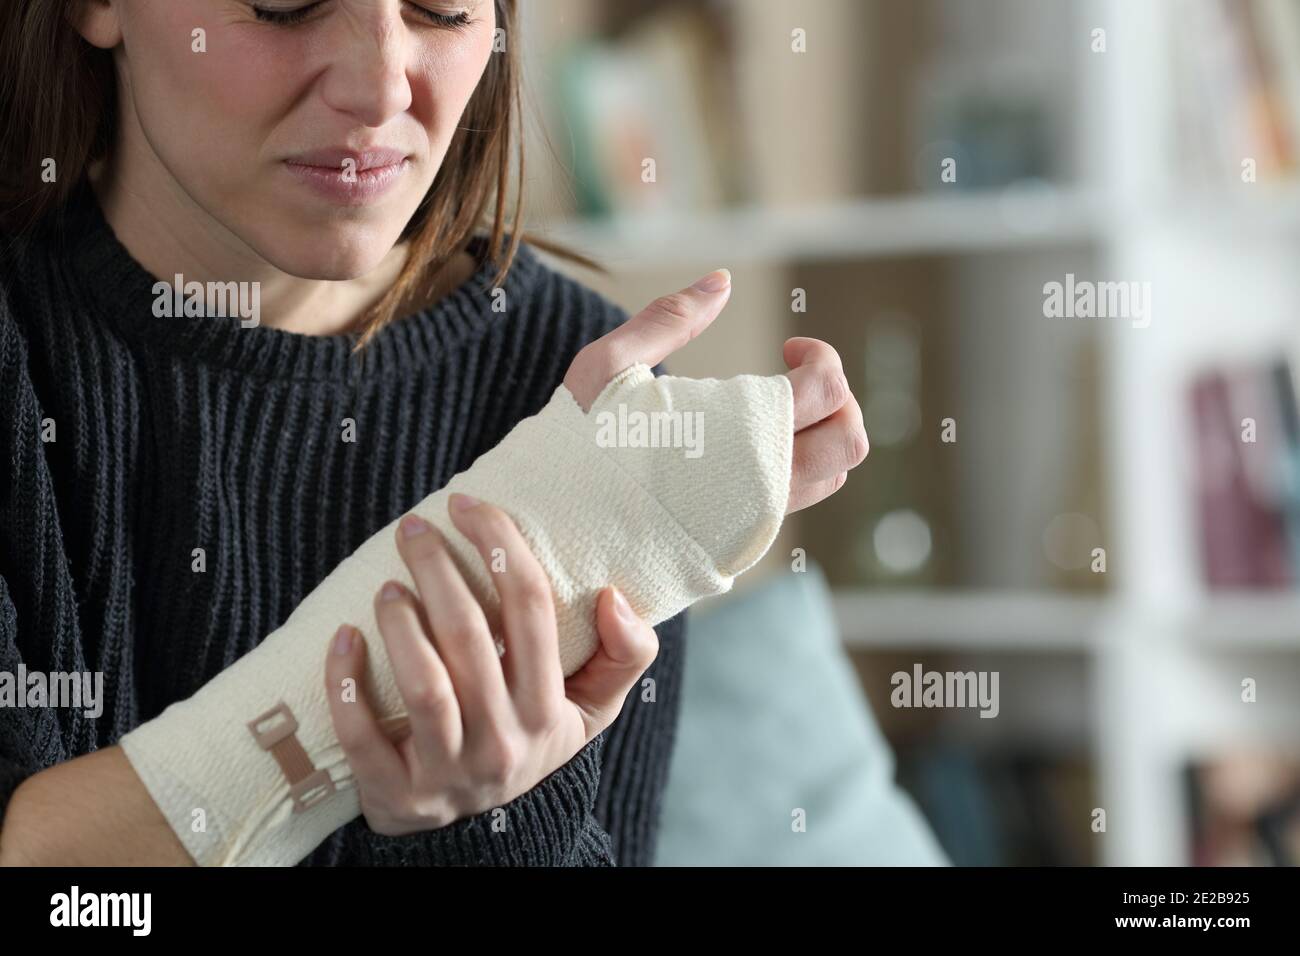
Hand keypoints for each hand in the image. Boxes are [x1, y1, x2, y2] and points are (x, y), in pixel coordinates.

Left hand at [323, 495, 657, 835]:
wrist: (485, 835)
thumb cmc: (532, 741)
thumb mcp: (591, 708)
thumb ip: (625, 655)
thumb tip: (615, 596)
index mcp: (549, 708)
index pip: (532, 609)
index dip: (502, 546)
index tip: (469, 506)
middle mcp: (503, 739)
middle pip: (470, 637)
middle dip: (438, 569)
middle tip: (413, 529)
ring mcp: (449, 770)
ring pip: (424, 685)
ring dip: (400, 623)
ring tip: (387, 587)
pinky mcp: (397, 792)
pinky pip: (363, 736)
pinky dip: (346, 684)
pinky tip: (343, 638)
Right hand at [563, 269, 868, 514]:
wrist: (552, 532)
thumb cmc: (574, 446)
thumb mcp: (609, 367)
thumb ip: (670, 319)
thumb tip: (722, 279)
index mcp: (739, 439)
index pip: (826, 389)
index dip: (821, 356)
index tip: (787, 346)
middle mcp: (761, 487)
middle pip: (849, 440)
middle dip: (837, 398)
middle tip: (794, 378)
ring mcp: (754, 522)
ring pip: (832, 475)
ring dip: (819, 433)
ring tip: (772, 412)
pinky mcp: (740, 543)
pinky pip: (797, 502)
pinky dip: (795, 466)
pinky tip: (748, 446)